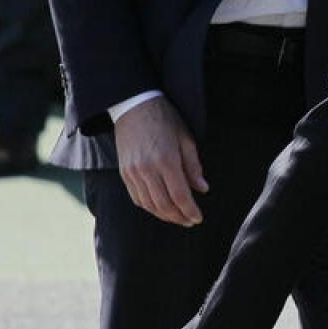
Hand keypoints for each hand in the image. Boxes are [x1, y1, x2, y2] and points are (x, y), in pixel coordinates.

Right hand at [114, 95, 208, 225]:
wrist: (135, 107)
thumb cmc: (165, 119)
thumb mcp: (186, 138)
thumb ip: (193, 166)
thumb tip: (203, 189)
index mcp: (166, 160)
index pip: (180, 195)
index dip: (190, 210)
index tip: (198, 218)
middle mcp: (147, 170)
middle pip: (163, 204)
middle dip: (178, 217)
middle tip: (190, 221)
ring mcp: (133, 173)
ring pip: (148, 204)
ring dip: (164, 215)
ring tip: (178, 218)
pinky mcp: (124, 173)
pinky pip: (136, 198)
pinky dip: (149, 207)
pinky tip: (160, 209)